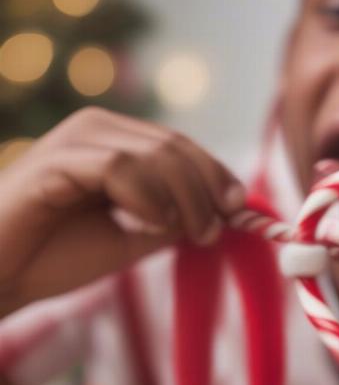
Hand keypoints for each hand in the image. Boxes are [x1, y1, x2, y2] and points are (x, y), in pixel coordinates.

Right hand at [0, 107, 245, 314]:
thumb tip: (221, 209)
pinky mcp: (55, 162)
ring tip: (194, 232)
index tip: (239, 208)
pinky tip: (154, 224)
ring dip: (186, 197)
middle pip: (175, 146)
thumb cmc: (59, 255)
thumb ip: (174, 218)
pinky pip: (118, 167)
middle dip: (207, 189)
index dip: (217, 174)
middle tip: (215, 230)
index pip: (182, 146)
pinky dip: (147, 197)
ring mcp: (75, 141)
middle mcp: (98, 129)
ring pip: (154, 153)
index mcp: (116, 141)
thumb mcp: (134, 236)